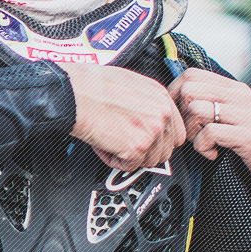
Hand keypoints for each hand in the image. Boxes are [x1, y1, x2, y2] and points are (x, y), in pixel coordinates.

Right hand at [66, 63, 185, 170]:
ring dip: (129, 156)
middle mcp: (162, 113)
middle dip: (144, 151)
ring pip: (149, 161)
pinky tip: (103, 143)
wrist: (74, 93)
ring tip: (110, 140)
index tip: (144, 140)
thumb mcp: (130, 85)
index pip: (176, 132)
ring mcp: (152, 131)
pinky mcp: (137, 147)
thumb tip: (146, 120)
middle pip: (165, 151)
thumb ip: (146, 104)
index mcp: (161, 97)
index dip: (158, 140)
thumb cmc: (91, 86)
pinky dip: (113, 160)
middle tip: (123, 142)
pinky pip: (129, 166)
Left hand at [170, 69, 250, 202]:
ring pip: (196, 109)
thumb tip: (179, 96)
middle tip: (192, 133)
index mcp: (236, 89)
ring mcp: (248, 116)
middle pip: (189, 90)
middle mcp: (242, 97)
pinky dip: (203, 148)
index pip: (192, 74)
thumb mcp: (236, 116)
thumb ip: (215, 103)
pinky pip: (209, 134)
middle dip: (181, 114)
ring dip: (192, 133)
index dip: (174, 94)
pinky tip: (214, 155)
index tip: (178, 116)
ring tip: (205, 145)